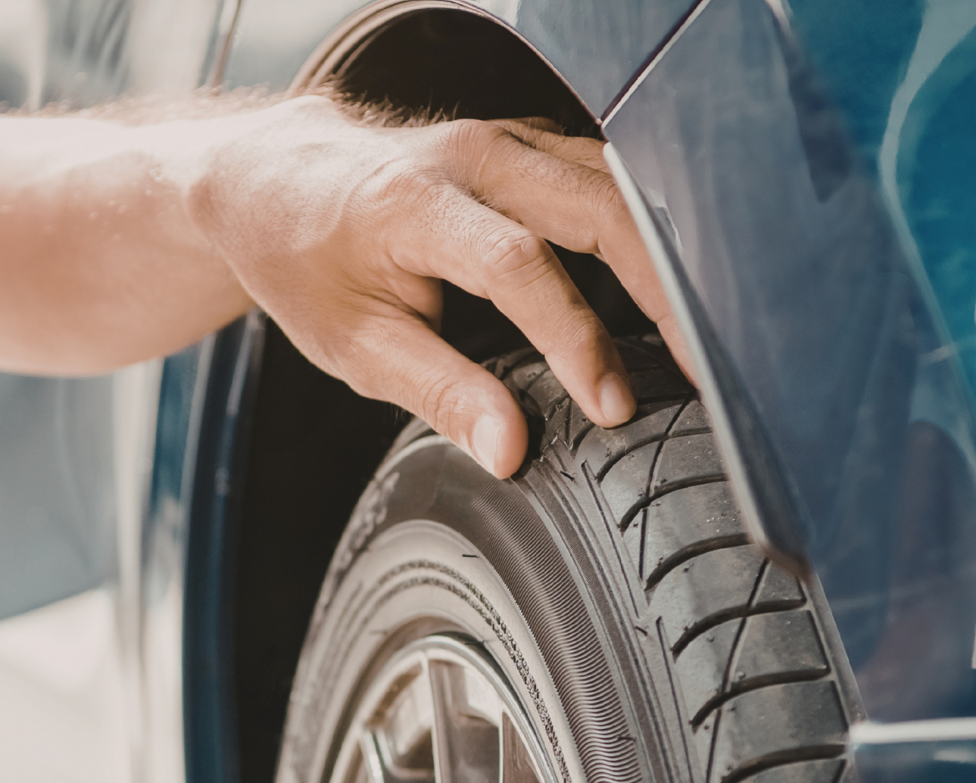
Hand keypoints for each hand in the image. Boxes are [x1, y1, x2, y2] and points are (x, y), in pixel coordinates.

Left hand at [187, 97, 685, 476]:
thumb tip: (510, 450)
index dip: (574, 339)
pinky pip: (607, 179)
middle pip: (597, 209)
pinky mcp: (528, 144)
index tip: (610, 405)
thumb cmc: (305, 260)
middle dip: (659, 295)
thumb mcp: (352, 345)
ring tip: (700, 341)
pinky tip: (670, 291)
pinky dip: (645, 233)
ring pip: (617, 186)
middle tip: (700, 374)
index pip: (518, 266)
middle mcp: (471, 156)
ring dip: (667, 262)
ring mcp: (506, 140)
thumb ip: (437, 393)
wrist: (275, 177)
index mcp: (414, 202)